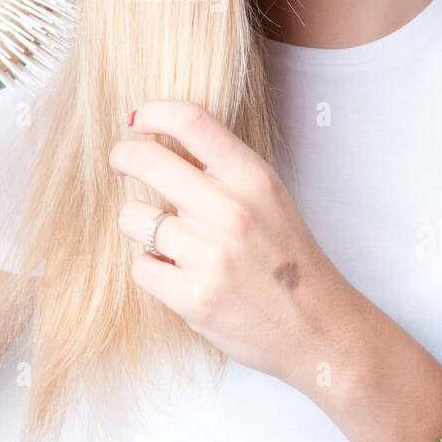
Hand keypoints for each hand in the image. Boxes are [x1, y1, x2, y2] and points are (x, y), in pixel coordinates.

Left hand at [109, 99, 356, 389]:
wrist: (319, 329)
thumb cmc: (288, 260)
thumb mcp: (269, 199)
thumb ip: (225, 171)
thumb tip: (163, 141)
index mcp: (253, 179)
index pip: (190, 121)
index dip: (153, 112)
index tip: (137, 119)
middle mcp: (231, 211)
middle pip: (147, 159)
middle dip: (123, 156)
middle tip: (121, 162)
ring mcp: (211, 256)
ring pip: (134, 217)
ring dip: (138, 223)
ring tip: (162, 236)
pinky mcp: (194, 298)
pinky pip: (141, 266)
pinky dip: (151, 268)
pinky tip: (173, 272)